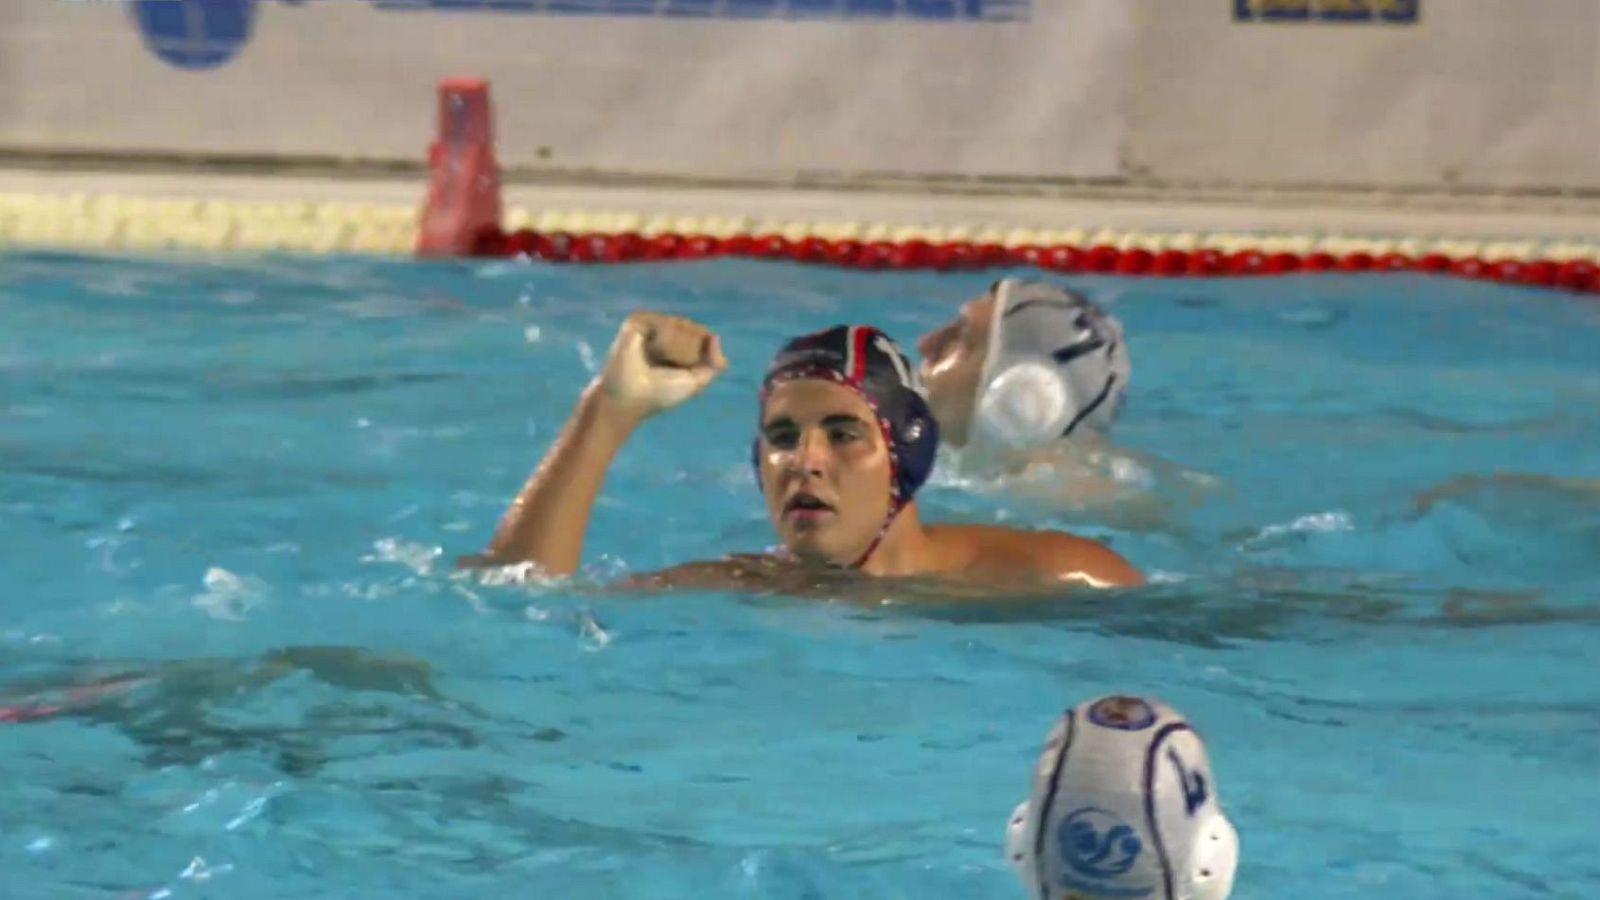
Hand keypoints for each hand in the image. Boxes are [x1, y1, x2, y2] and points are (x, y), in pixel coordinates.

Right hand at [596, 311, 727, 421]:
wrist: (630, 398)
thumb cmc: (659, 395)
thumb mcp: (696, 383)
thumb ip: (714, 363)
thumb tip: (715, 336)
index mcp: (679, 344)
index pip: (703, 335)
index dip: (699, 354)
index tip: (682, 371)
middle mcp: (665, 331)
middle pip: (694, 329)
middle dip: (687, 353)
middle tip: (664, 369)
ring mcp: (651, 325)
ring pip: (681, 325)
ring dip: (674, 349)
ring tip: (654, 362)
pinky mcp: (637, 321)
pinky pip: (665, 324)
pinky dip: (662, 343)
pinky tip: (648, 352)